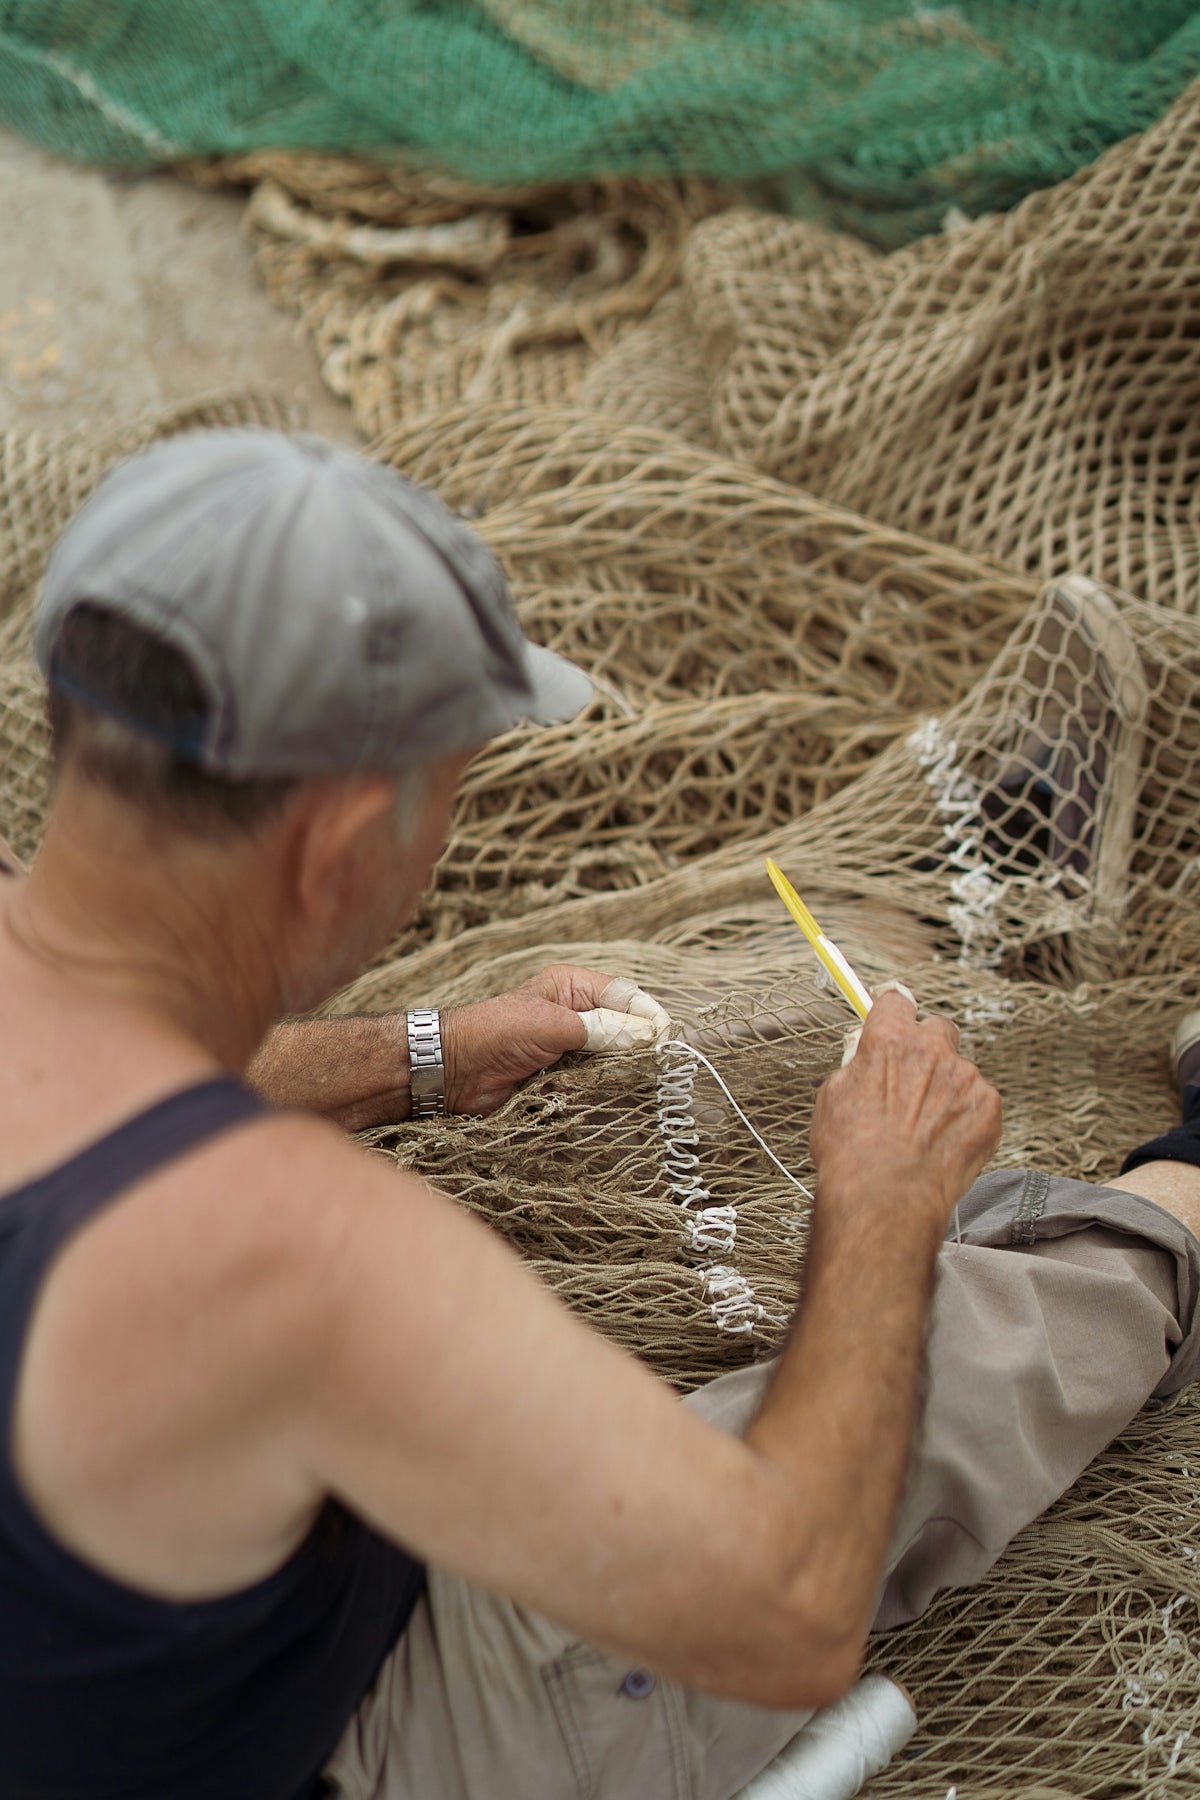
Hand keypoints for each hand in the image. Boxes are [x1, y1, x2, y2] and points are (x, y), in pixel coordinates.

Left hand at [443, 963, 632, 1115]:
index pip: (626, 997)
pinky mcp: (561, 1076)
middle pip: (624, 1030)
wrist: (455, 1070)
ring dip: (612, 1073)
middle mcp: (577, 1014)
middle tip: (649, 1066)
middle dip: (633, 1049)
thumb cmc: (497, 1033)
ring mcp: (570, 1047)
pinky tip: (591, 1094)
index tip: (665, 1041)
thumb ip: (602, 1030)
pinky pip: (592, 1083)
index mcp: (574, 987)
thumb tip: (646, 1038)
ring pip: (611, 1060)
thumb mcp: (554, 1025)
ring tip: (615, 1081)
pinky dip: (594, 1091)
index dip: (648, 1018)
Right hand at [809, 988, 1000, 1243]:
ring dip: (947, 1090)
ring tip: (926, 1129)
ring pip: (960, 1072)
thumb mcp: (833, 1097)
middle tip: (915, 1081)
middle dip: (929, 1048)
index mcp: (889, 1041)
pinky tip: (945, 1142)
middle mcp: (932, 1050)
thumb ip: (857, 1065)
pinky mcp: (989, 1108)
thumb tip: (865, 1058)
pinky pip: (980, 1102)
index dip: (895, 1010)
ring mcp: (966, 1079)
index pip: (897, 1001)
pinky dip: (966, 1118)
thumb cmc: (853, 1155)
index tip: (897, 1015)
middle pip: (938, 1029)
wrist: (886, 1198)